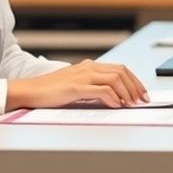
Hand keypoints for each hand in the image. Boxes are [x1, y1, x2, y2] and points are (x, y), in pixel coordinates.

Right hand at [6, 60, 148, 109]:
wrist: (30, 90)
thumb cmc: (51, 91)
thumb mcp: (76, 87)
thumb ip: (93, 89)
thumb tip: (114, 98)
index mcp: (89, 66)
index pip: (120, 69)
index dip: (134, 81)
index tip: (141, 93)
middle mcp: (88, 67)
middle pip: (121, 72)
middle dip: (135, 86)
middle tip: (142, 100)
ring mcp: (82, 76)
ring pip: (115, 79)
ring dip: (127, 92)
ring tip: (130, 104)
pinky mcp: (76, 87)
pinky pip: (102, 90)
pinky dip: (113, 98)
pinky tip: (116, 106)